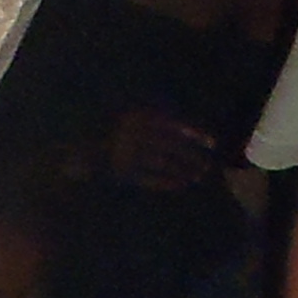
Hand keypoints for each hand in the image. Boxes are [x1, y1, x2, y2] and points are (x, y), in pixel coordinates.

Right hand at [106, 108, 224, 193]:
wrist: (85, 145)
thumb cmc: (118, 127)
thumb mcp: (136, 113)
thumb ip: (159, 114)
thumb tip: (190, 128)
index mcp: (140, 116)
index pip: (174, 126)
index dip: (195, 135)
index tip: (212, 143)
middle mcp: (134, 134)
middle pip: (172, 147)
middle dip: (192, 156)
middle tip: (207, 165)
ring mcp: (128, 154)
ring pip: (163, 164)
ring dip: (183, 170)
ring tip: (198, 175)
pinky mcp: (122, 172)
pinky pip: (149, 179)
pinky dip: (167, 182)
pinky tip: (181, 184)